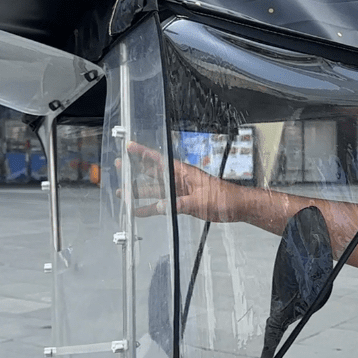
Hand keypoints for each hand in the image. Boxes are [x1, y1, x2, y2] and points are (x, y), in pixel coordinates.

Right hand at [121, 141, 241, 220]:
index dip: (144, 153)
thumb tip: (162, 206)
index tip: (130, 147)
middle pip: (153, 174)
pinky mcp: (184, 202)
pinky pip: (164, 204)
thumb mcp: (200, 201)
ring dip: (140, 193)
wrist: (236, 207)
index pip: (159, 160)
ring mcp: (181, 191)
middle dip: (136, 172)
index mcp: (184, 172)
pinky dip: (153, 208)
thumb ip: (180, 204)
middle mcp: (180, 180)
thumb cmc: (224, 197)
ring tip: (124, 195)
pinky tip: (141, 211)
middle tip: (120, 168)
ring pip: (156, 191)